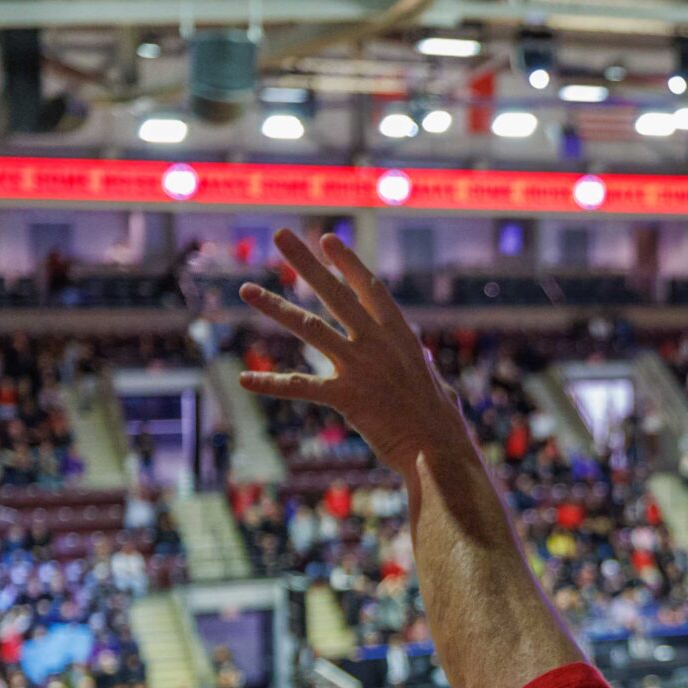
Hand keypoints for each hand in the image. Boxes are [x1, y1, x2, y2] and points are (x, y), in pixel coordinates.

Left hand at [238, 231, 466, 474]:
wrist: (440, 452)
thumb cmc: (442, 429)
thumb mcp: (436, 391)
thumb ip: (428, 379)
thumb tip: (438, 384)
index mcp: (401, 338)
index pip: (370, 290)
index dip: (348, 263)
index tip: (327, 240)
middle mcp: (379, 344)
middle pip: (336, 294)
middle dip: (305, 263)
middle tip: (281, 235)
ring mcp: (361, 367)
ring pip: (310, 328)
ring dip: (275, 307)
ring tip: (245, 290)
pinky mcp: (347, 397)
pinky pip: (301, 386)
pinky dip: (271, 384)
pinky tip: (244, 379)